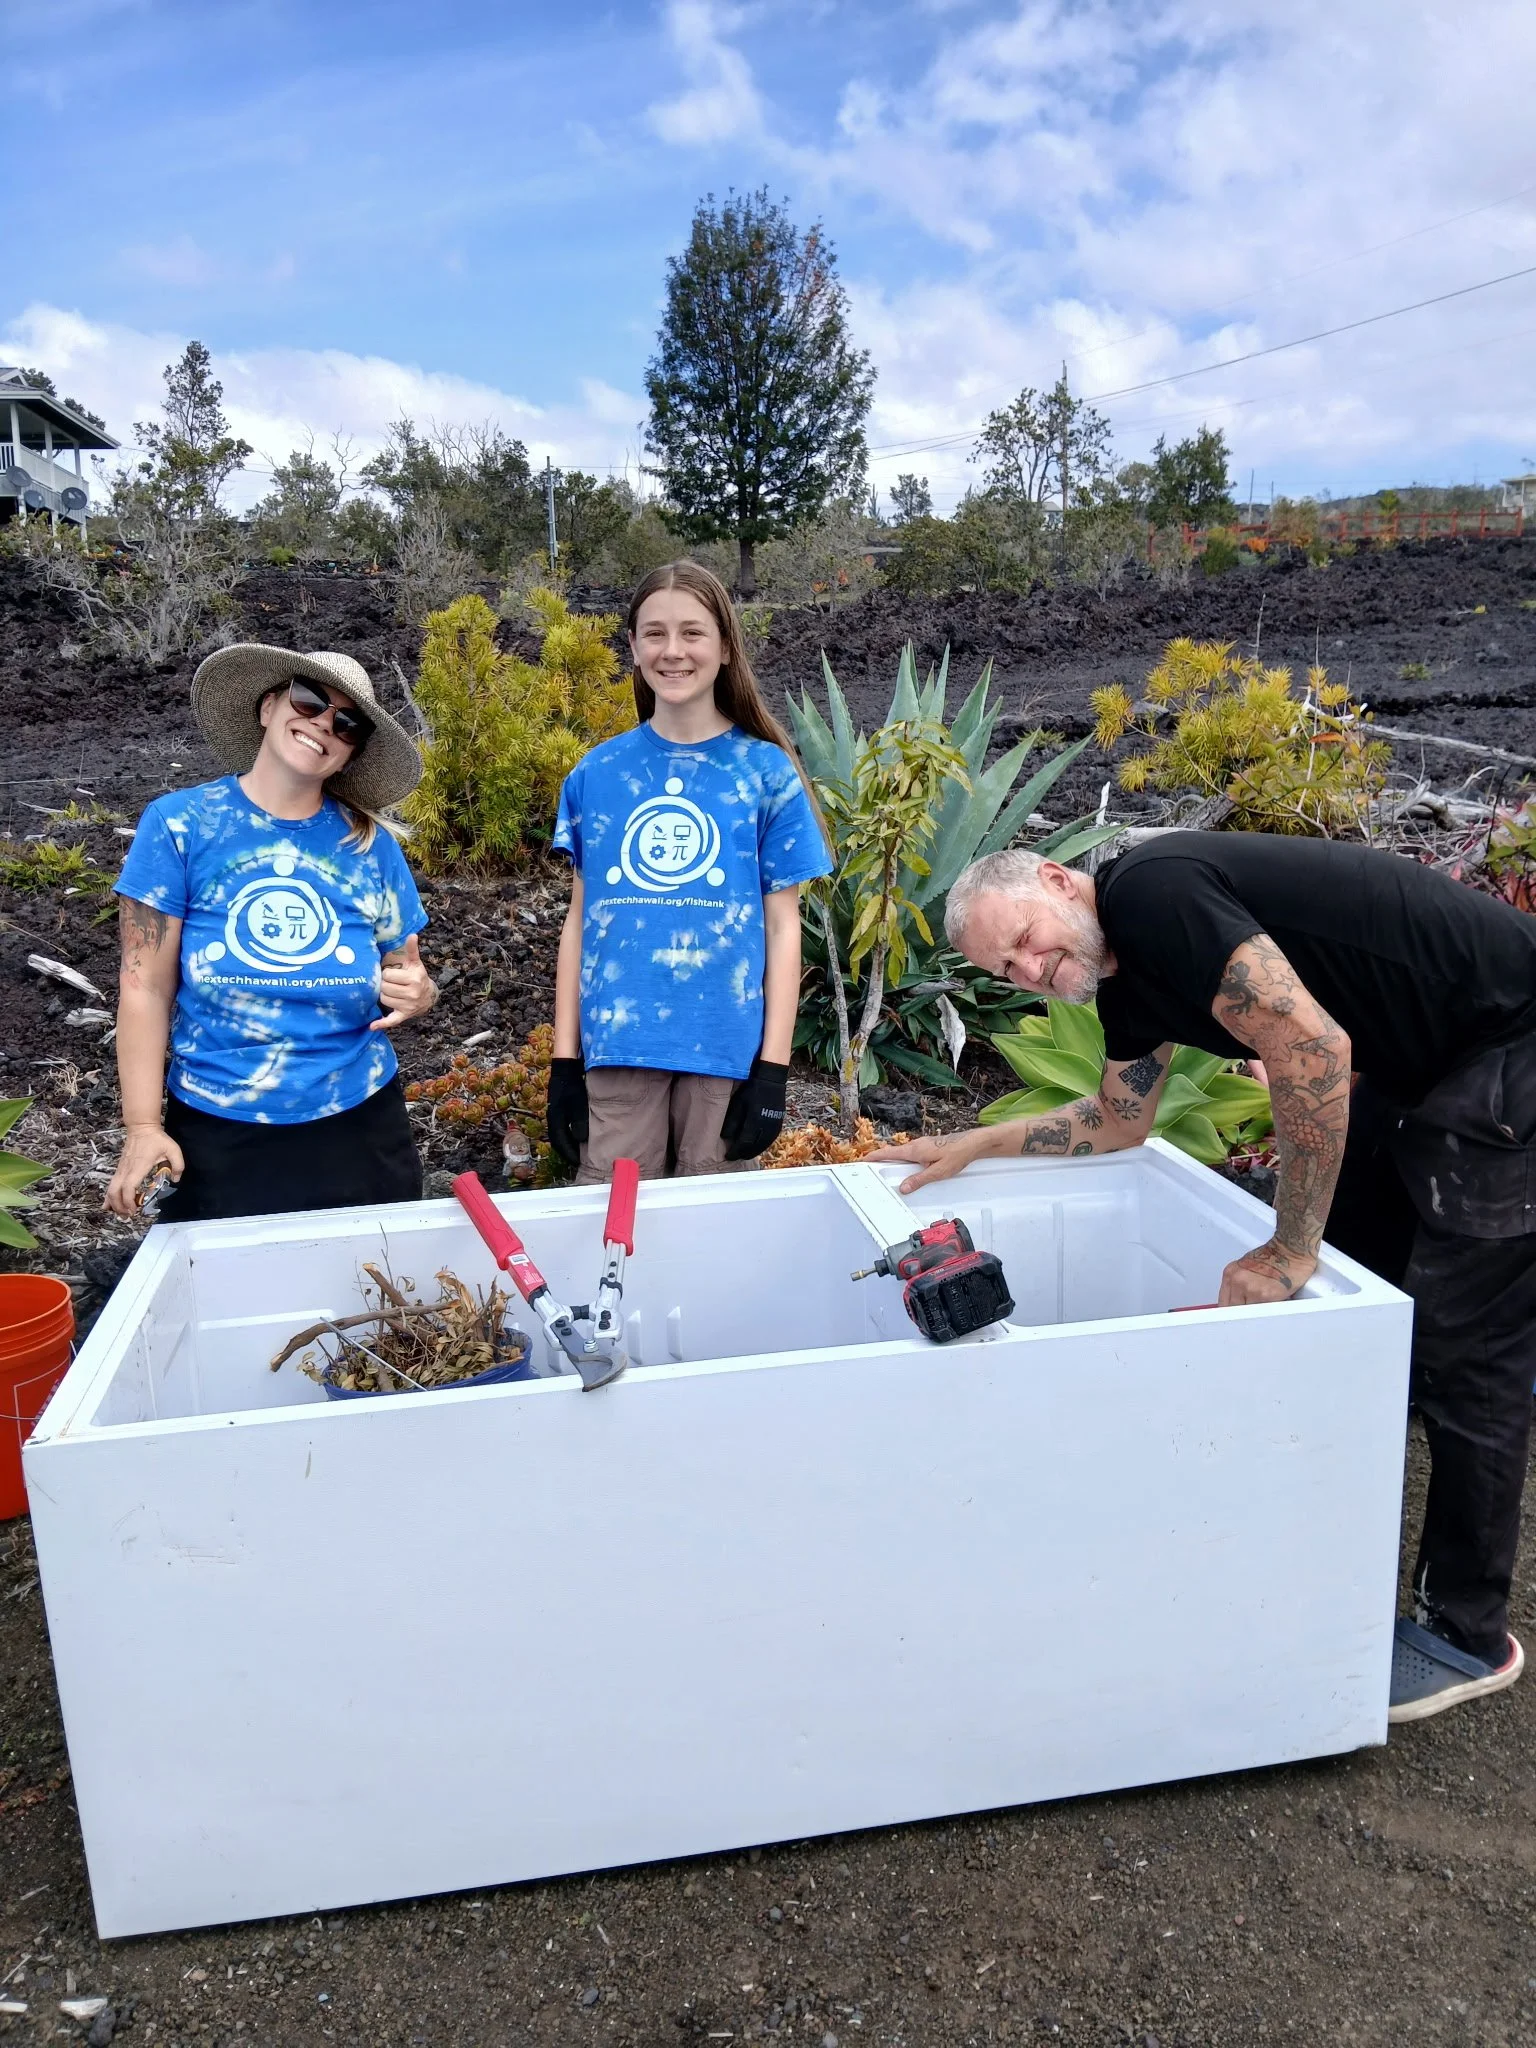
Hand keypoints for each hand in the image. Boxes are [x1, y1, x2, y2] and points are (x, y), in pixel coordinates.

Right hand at [105, 1124, 185, 1219]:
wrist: (141, 1127)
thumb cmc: (157, 1139)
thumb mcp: (173, 1149)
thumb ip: (177, 1165)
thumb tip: (175, 1180)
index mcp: (139, 1166)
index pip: (129, 1186)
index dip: (129, 1200)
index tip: (134, 1210)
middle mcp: (127, 1169)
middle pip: (115, 1191)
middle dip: (119, 1206)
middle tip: (127, 1216)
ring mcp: (121, 1169)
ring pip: (111, 1189)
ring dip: (114, 1203)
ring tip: (120, 1214)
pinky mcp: (120, 1168)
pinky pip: (112, 1184)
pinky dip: (109, 1196)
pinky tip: (109, 1205)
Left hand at [371, 933, 435, 1030]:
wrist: (429, 996)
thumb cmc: (418, 977)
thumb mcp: (415, 963)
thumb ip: (411, 950)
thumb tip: (412, 934)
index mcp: (414, 979)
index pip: (388, 976)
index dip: (387, 974)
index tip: (392, 974)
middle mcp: (412, 993)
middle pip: (384, 988)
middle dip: (385, 985)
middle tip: (391, 984)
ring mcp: (408, 1006)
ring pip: (384, 1000)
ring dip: (384, 996)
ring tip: (391, 992)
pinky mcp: (404, 1016)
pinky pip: (391, 1021)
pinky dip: (382, 1024)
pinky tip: (372, 1026)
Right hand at [546, 1058, 588, 1167]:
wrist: (565, 1067)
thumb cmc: (572, 1084)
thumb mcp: (577, 1102)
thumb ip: (579, 1120)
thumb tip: (581, 1140)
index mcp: (555, 1118)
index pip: (559, 1142)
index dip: (568, 1154)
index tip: (577, 1163)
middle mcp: (553, 1118)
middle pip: (558, 1140)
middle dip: (567, 1152)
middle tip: (578, 1161)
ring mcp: (555, 1113)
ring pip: (560, 1134)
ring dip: (568, 1144)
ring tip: (579, 1152)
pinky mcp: (560, 1108)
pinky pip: (563, 1127)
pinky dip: (570, 1135)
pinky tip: (579, 1136)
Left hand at [721, 1058, 788, 1161]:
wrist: (771, 1081)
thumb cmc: (751, 1091)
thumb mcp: (738, 1104)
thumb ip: (732, 1121)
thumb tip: (725, 1137)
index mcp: (754, 1121)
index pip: (743, 1143)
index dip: (735, 1151)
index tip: (728, 1156)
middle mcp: (766, 1126)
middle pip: (754, 1147)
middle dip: (744, 1154)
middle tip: (736, 1157)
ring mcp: (774, 1126)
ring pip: (764, 1145)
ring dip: (754, 1151)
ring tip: (745, 1154)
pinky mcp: (779, 1124)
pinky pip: (770, 1140)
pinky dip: (762, 1145)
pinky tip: (757, 1146)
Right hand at [867, 1129, 982, 1194]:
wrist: (973, 1143)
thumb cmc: (957, 1154)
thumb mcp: (938, 1172)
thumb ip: (919, 1180)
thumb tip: (903, 1188)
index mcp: (914, 1150)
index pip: (888, 1153)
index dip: (873, 1156)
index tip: (861, 1160)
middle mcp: (916, 1145)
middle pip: (892, 1152)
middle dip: (879, 1159)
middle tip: (869, 1168)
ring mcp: (922, 1144)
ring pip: (902, 1153)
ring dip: (892, 1160)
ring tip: (885, 1170)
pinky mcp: (929, 1146)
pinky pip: (911, 1153)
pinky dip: (904, 1160)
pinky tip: (908, 1168)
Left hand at [1217, 1240, 1315, 1305]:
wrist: (1291, 1249)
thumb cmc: (1274, 1256)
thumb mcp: (1246, 1267)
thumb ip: (1238, 1284)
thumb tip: (1236, 1300)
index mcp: (1231, 1273)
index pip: (1223, 1302)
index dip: (1230, 1311)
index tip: (1233, 1317)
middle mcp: (1237, 1280)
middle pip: (1232, 1310)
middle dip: (1242, 1314)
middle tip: (1253, 1311)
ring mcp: (1250, 1289)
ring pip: (1247, 1313)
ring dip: (1256, 1313)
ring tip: (1265, 1303)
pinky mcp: (1265, 1296)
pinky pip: (1262, 1312)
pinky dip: (1267, 1311)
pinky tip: (1273, 1302)